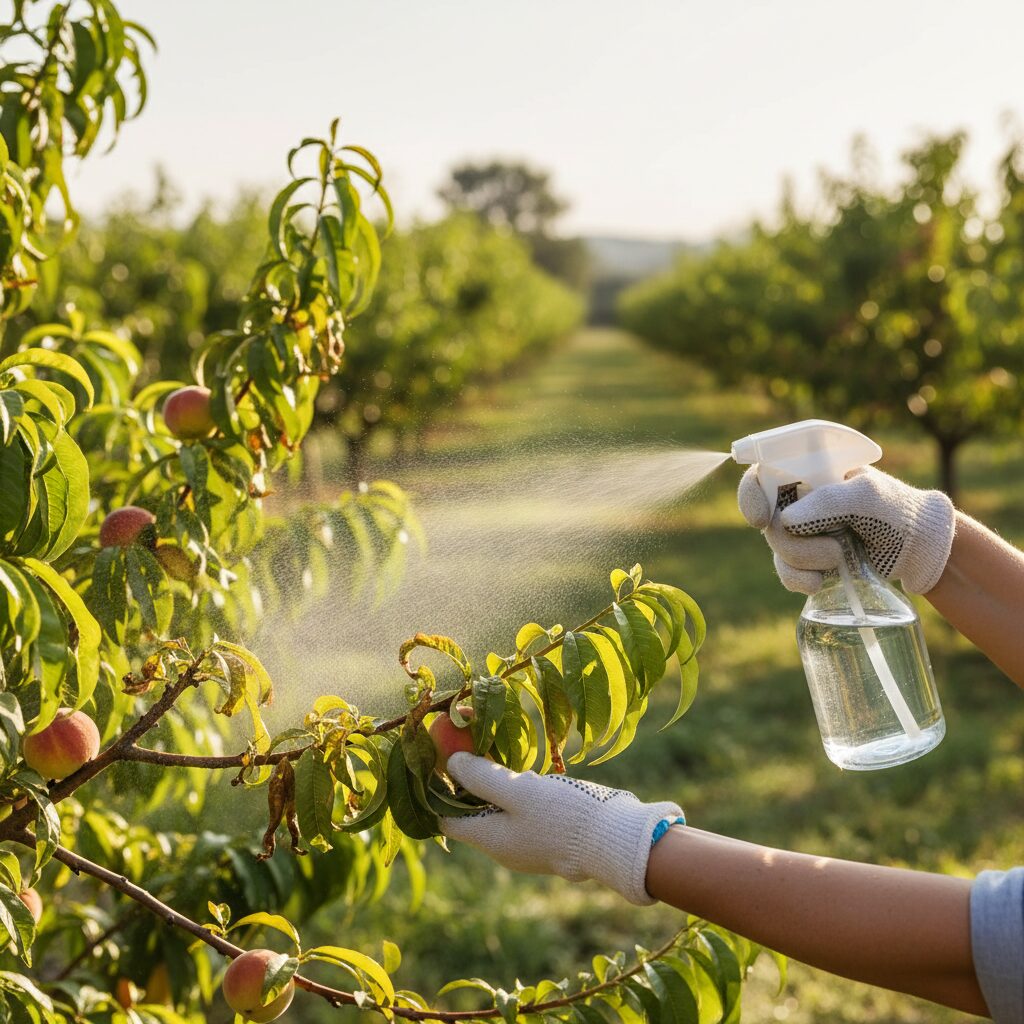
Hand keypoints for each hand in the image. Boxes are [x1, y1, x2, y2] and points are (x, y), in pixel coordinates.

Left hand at [441, 754, 683, 905]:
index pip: (446, 817)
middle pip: (471, 812)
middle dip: (467, 780)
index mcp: (490, 839)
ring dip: (494, 783)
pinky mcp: (549, 835)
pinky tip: (528, 772)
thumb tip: (450, 762)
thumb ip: (482, 777)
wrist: (618, 841)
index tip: (438, 758)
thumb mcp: (519, 791)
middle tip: (468, 745)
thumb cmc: (564, 817)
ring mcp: (528, 842)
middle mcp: (504, 846)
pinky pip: (521, 812)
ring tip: (497, 752)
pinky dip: (517, 792)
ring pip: (498, 810)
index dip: (437, 788)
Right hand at [737, 465, 955, 594]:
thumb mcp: (866, 496)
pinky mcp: (807, 560)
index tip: (761, 518)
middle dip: (794, 541)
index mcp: (808, 474)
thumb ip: (827, 501)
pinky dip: (798, 579)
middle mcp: (798, 501)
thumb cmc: (895, 509)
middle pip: (767, 521)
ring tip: (840, 559)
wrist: (916, 548)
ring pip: (776, 549)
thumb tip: (785, 520)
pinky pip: (785, 572)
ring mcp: (801, 532)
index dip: (750, 495)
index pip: (761, 476)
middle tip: (833, 547)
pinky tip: (819, 583)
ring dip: (804, 560)